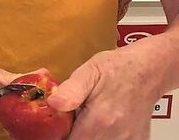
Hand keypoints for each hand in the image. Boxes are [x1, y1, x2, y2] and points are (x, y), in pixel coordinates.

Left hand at [46, 45, 160, 139]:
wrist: (147, 70)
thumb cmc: (116, 68)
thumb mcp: (89, 71)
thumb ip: (70, 90)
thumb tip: (53, 103)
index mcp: (100, 119)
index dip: (60, 135)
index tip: (57, 124)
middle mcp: (116, 134)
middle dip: (74, 134)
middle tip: (72, 118)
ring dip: (88, 135)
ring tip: (87, 119)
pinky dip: (103, 136)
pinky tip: (101, 124)